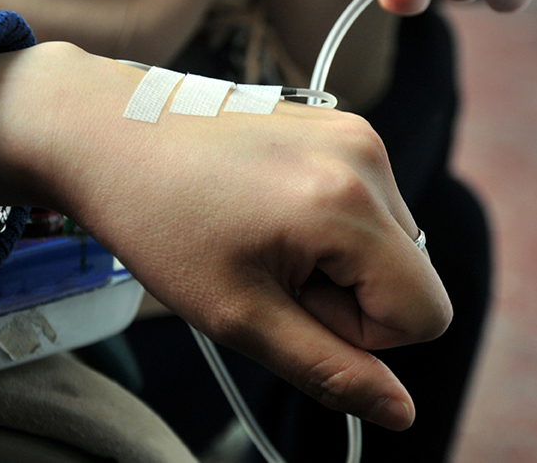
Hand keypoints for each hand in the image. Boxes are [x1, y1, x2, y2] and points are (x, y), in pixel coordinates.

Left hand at [0, 43, 451, 430]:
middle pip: (411, 277)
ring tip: (266, 240)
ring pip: (393, 244)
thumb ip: (330, 369)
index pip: (426, 313)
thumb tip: (399, 411)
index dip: (363, 335)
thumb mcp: (239, 316)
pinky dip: (334, 227)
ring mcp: (356, 134)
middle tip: (271, 273)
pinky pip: (371, 206)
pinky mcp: (342, 126)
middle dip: (351, 297)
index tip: (293, 306)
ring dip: (341, 262)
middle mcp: (367, 158)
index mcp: (347, 204)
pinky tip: (272, 213)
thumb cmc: (160, 222)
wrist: (110, 132)